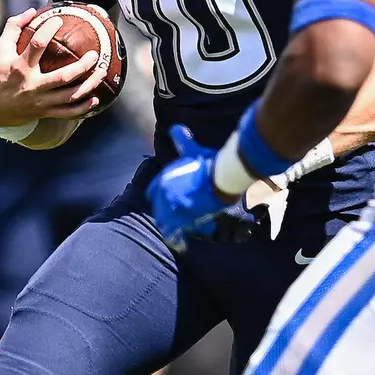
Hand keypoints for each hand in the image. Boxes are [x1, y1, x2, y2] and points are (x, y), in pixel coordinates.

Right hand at [0, 7, 110, 128]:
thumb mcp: (0, 49)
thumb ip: (14, 28)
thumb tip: (32, 11)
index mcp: (19, 67)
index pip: (37, 45)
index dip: (48, 30)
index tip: (59, 20)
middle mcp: (31, 85)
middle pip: (62, 77)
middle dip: (82, 66)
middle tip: (95, 55)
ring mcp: (39, 101)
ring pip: (69, 96)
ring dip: (89, 85)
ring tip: (102, 72)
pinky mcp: (43, 113)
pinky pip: (67, 113)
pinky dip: (83, 107)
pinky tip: (96, 99)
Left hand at [147, 126, 240, 251]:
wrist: (221, 177)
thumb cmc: (207, 162)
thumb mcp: (192, 151)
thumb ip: (182, 140)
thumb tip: (176, 128)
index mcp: (162, 182)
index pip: (153, 192)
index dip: (159, 198)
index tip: (165, 202)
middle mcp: (163, 197)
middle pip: (160, 210)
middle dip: (167, 214)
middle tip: (176, 218)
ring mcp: (173, 210)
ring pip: (167, 224)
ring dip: (172, 228)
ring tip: (177, 234)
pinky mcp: (185, 221)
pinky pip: (177, 234)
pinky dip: (178, 240)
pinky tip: (181, 246)